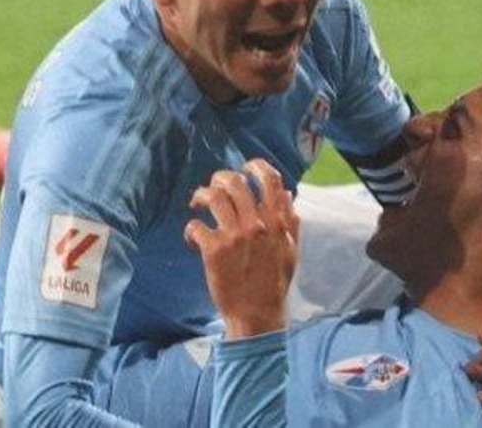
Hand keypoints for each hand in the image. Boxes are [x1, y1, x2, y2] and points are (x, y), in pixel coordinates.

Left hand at [184, 159, 298, 338]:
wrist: (258, 315)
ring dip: (201, 195)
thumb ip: (290, 221)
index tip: (245, 167)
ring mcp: (234, 235)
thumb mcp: (291, 250)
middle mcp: (257, 224)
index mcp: (278, 222)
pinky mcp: (213, 249)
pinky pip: (195, 225)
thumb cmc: (274, 284)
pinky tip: (193, 239)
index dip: (255, 166)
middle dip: (220, 178)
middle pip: (235, 182)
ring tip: (197, 204)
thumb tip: (287, 193)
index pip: (270, 180)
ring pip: (213, 196)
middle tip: (214, 187)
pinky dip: (190, 229)